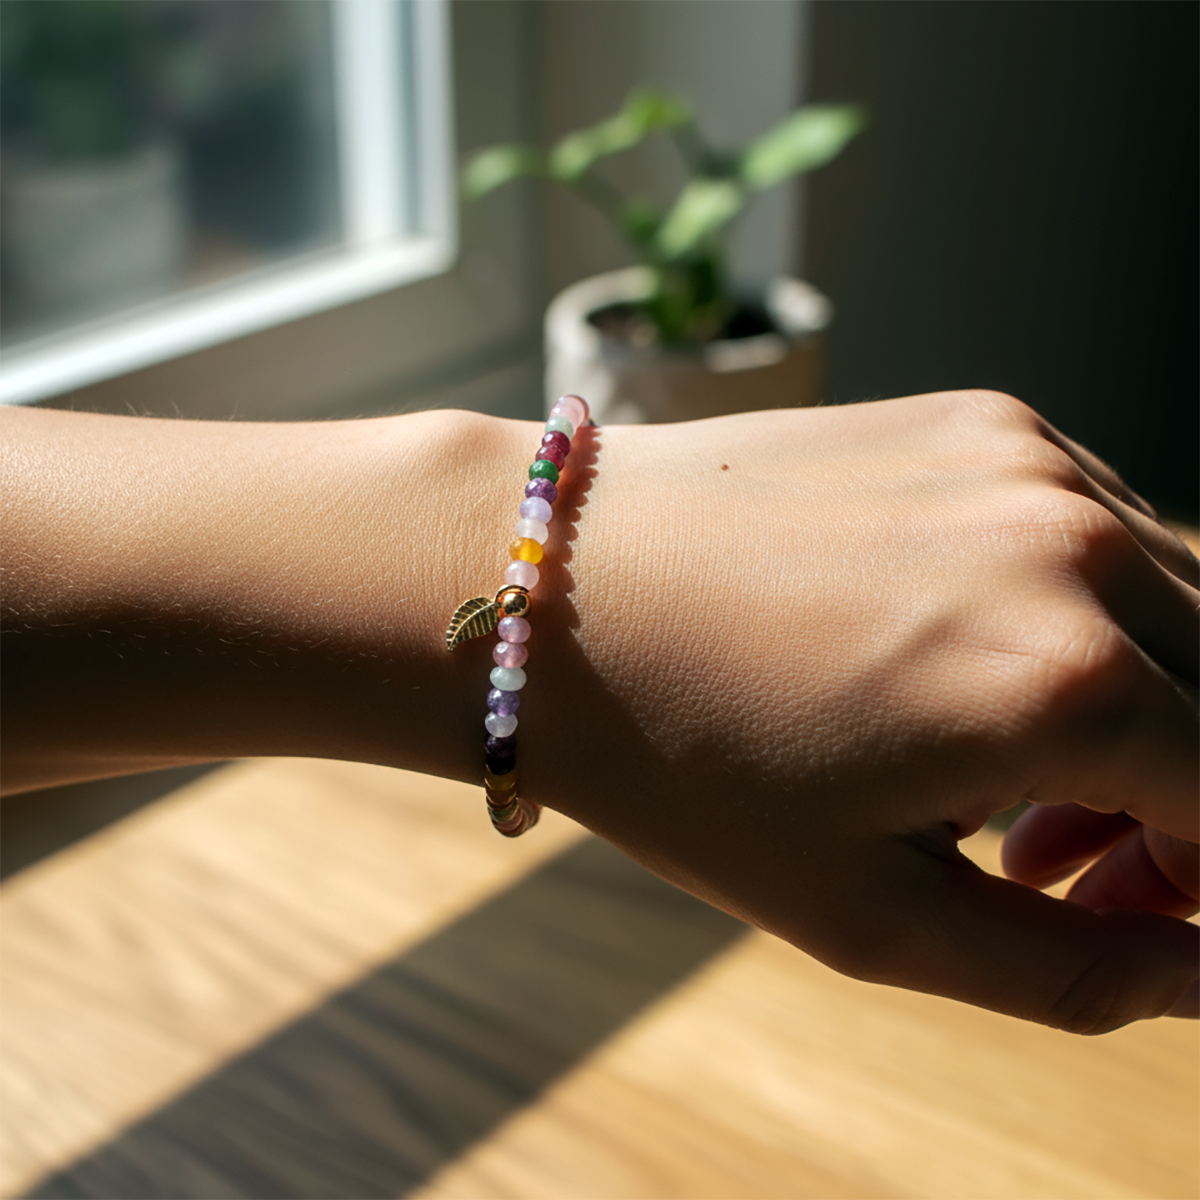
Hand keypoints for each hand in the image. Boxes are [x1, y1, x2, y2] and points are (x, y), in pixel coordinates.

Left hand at [529, 390, 1199, 1031]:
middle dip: (1196, 806)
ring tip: (1012, 792)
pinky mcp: (981, 418)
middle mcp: (1075, 547)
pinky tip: (966, 672)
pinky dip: (1087, 620)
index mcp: (1066, 685)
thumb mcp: (864, 916)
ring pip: (1187, 608)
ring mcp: (1029, 461)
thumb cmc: (677, 759)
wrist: (544, 585)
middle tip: (1074, 868)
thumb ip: (1069, 973)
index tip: (1138, 916)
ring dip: (1151, 713)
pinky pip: (1103, 534)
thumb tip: (1197, 973)